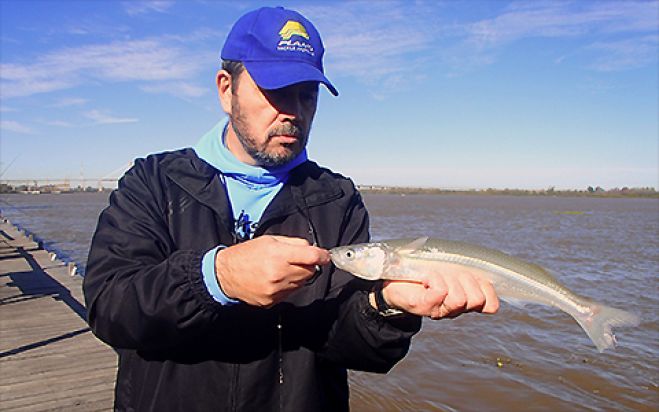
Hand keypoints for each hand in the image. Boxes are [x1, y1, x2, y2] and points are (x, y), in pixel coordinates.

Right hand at [215, 235, 329, 306]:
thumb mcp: (269, 240)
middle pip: (309, 272)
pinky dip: (287, 286)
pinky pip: (289, 293)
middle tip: (297, 260)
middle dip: (308, 265)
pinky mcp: (271, 301)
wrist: (225, 274)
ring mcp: (275, 290)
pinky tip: (275, 280)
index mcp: (278, 255)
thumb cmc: (246, 254)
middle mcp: (278, 274)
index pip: (311, 257)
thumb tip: (311, 249)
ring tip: (282, 269)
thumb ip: (293, 243)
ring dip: (298, 276)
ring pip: (301, 284)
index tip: (325, 256)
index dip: (322, 256)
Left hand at [380, 268, 498, 319]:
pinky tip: (425, 277)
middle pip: (476, 300)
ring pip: (460, 298)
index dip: (488, 290)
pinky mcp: (423, 306)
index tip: (473, 276)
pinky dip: (434, 278)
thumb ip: (463, 268)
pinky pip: (440, 291)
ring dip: (450, 279)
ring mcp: (439, 310)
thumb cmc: (419, 272)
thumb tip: (480, 259)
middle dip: (467, 280)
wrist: (389, 284)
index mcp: (463, 302)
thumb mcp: (447, 268)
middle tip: (450, 273)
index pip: (490, 306)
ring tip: (435, 275)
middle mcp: (453, 310)